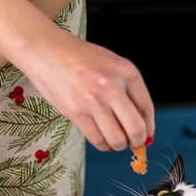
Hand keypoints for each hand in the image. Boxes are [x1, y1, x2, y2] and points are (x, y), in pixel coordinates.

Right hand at [20, 32, 153, 151]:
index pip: (147, 109)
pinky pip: (97, 139)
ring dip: (118, 145)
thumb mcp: (111, 64)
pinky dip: (102, 145)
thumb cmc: (78, 57)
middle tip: (133, 144)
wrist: (47, 51)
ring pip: (117, 139)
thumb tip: (139, 121)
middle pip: (136, 128)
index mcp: (126, 72)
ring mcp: (94, 100)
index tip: (146, 136)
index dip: (148, 128)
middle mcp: (112, 86)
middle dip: (137, 142)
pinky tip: (101, 139)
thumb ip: (126, 89)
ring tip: (114, 140)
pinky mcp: (76, 112)